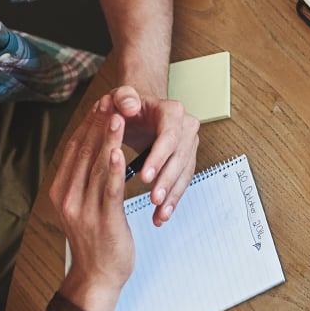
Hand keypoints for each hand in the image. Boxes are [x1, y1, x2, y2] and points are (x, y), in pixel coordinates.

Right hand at [49, 101, 134, 310]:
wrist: (96, 277)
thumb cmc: (94, 240)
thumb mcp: (81, 204)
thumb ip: (83, 179)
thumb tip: (89, 149)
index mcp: (61, 192)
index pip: (74, 150)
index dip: (87, 124)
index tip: (98, 103)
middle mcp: (68, 198)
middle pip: (84, 153)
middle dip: (98, 124)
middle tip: (109, 98)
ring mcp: (84, 209)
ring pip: (98, 166)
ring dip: (109, 138)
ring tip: (117, 115)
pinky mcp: (104, 219)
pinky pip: (110, 189)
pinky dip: (115, 169)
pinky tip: (121, 151)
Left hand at [109, 86, 199, 224]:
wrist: (139, 111)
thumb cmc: (128, 104)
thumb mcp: (121, 96)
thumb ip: (123, 96)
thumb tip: (129, 105)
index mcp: (172, 112)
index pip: (169, 135)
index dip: (159, 157)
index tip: (144, 176)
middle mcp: (186, 127)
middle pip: (180, 157)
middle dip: (167, 180)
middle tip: (154, 199)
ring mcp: (188, 144)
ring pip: (184, 172)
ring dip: (173, 195)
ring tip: (159, 213)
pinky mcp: (185, 159)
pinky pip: (182, 181)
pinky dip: (173, 198)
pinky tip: (162, 214)